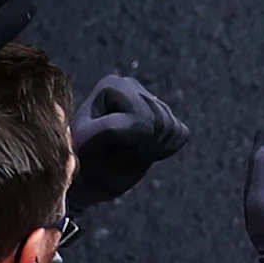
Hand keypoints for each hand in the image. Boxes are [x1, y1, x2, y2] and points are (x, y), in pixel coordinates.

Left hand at [66, 73, 187, 216]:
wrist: (85, 178)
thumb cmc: (82, 161)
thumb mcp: (87, 144)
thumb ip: (112, 128)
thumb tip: (146, 125)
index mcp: (112, 85)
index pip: (141, 122)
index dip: (127, 145)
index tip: (103, 151)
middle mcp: (132, 85)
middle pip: (159, 123)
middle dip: (140, 148)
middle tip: (114, 156)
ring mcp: (150, 98)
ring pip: (170, 130)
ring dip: (148, 151)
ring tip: (123, 153)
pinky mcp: (165, 115)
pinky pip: (181, 134)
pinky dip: (164, 150)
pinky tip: (140, 151)